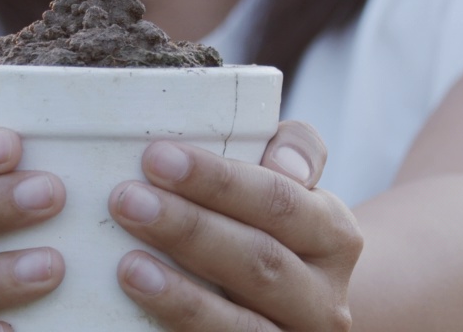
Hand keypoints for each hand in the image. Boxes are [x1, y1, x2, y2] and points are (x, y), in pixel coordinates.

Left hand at [108, 120, 360, 330]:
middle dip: (189, 228)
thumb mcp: (292, 181)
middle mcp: (324, 298)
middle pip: (259, 261)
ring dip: (182, 295)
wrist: (292, 304)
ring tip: (129, 266)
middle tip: (128, 201)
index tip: (157, 157)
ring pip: (244, 325)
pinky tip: (143, 308)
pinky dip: (180, 328)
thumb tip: (283, 163)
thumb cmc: (273, 223)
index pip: (279, 201)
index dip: (219, 181)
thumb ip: (295, 149)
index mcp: (334, 236)